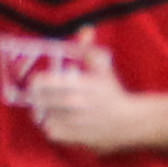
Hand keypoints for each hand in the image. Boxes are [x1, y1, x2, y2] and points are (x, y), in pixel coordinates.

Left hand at [26, 44, 146, 149]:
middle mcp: (77, 104)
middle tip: (38, 95)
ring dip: (43, 111)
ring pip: (43, 115)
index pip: (43, 82)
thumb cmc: (112, 93)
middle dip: (37, 96)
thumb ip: (89, 50)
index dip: (36, 81)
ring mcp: (75, 122)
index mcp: (81, 84)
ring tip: (49, 107)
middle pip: (39, 99)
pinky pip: (51, 132)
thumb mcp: (103, 68)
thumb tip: (85, 29)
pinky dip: (51, 127)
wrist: (131, 122)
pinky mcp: (75, 137)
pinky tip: (58, 121)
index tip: (36, 81)